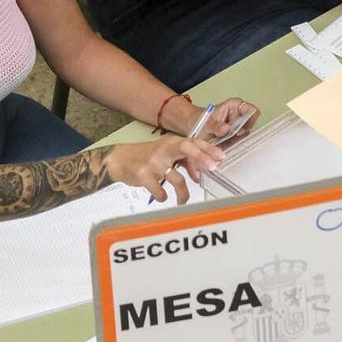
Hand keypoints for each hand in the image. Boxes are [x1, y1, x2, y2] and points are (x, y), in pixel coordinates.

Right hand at [108, 134, 223, 204]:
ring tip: (183, 199)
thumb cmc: (148, 156)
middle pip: (186, 149)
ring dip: (183, 193)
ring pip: (176, 178)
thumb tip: (200, 174)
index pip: (194, 142)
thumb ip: (185, 161)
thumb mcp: (167, 153)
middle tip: (212, 168)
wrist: (121, 159)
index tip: (220, 156)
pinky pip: (159, 190)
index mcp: (172, 142)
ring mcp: (153, 162)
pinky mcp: (143, 175)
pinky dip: (163, 196)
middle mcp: (164, 149)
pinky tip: (163, 196)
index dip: (208, 149)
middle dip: (201, 158)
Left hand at [178, 95, 260, 145]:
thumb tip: (226, 128)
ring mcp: (236, 126)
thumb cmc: (198, 118)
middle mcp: (238, 115)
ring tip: (220, 141)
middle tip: (226, 138)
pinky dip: (229, 145)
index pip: (252, 111)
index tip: (239, 131)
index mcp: (234, 106)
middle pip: (249, 126)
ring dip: (232, 141)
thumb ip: (215, 126)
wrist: (190, 126)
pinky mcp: (233, 136)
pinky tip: (220, 144)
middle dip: (238, 135)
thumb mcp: (205, 122)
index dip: (249, 121)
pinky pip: (236, 142)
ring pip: (243, 136)